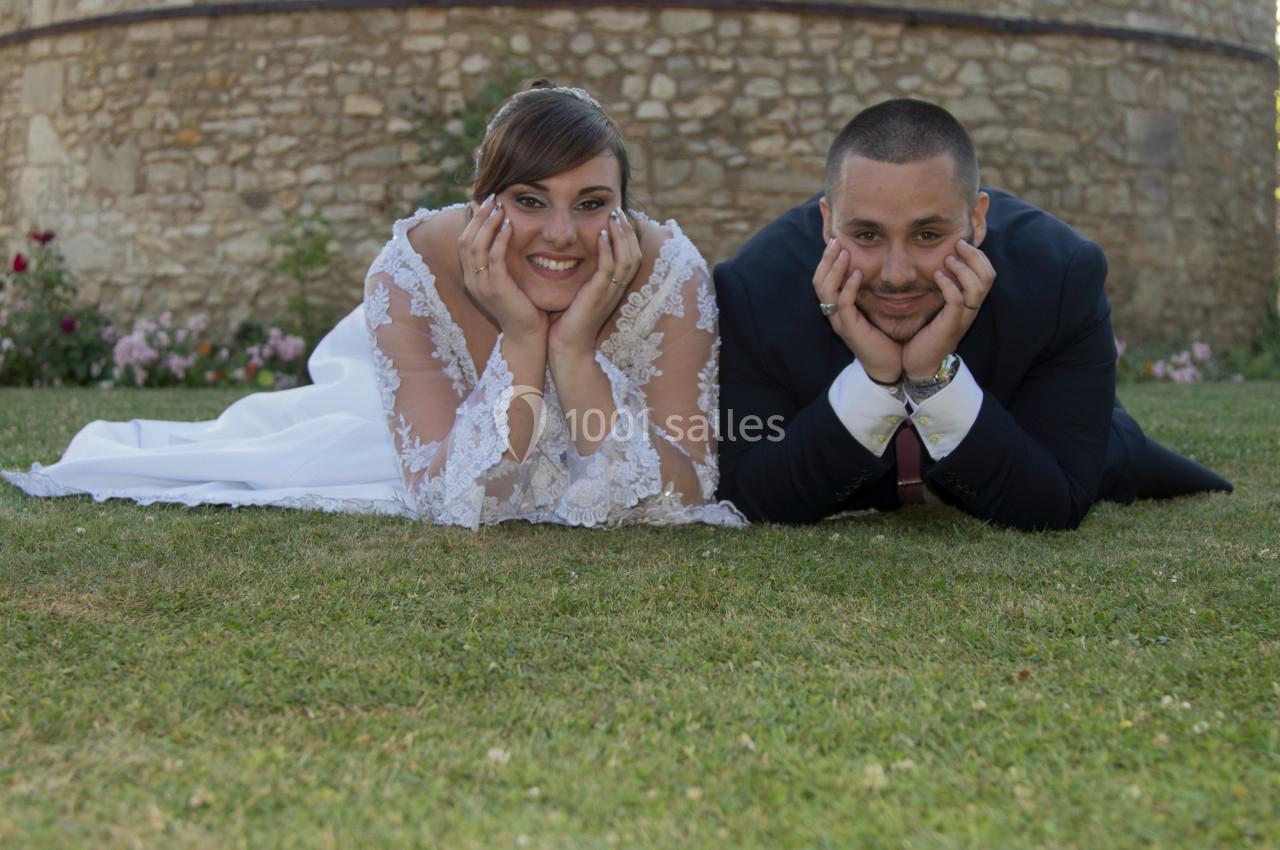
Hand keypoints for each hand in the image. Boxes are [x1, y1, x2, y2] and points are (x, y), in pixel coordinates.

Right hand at [457, 194, 547, 343]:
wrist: (528, 336)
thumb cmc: (523, 306)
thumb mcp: (508, 280)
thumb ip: (503, 259)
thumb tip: (507, 233)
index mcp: (471, 277)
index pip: (464, 241)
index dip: (473, 219)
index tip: (485, 201)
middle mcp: (471, 280)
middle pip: (465, 239)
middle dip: (479, 216)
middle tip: (492, 197)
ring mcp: (481, 285)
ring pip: (476, 246)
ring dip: (488, 223)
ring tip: (500, 207)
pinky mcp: (496, 288)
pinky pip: (493, 258)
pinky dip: (500, 239)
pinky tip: (509, 226)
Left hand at [548, 207, 641, 359]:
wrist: (567, 347)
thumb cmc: (569, 321)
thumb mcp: (581, 292)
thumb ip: (585, 274)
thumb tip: (575, 253)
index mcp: (615, 287)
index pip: (631, 256)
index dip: (628, 235)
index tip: (618, 217)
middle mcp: (617, 289)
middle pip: (634, 254)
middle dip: (628, 230)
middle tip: (619, 210)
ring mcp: (610, 293)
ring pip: (626, 259)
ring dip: (621, 235)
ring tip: (613, 217)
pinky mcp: (598, 296)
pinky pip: (609, 269)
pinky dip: (608, 251)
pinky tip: (602, 236)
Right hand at [813, 237, 902, 382]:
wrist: (891, 365)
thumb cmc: (885, 336)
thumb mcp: (875, 307)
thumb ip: (870, 289)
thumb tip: (874, 265)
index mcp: (837, 308)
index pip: (823, 279)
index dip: (826, 259)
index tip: (836, 239)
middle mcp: (833, 314)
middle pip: (818, 281)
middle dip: (826, 259)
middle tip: (836, 239)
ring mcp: (839, 322)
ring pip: (826, 291)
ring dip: (834, 269)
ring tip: (844, 252)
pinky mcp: (849, 329)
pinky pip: (843, 305)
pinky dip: (848, 287)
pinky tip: (858, 274)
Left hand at [901, 239, 994, 378]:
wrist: (918, 364)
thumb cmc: (924, 334)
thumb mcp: (936, 306)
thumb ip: (941, 287)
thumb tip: (936, 263)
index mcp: (970, 303)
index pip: (987, 273)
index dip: (978, 256)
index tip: (961, 242)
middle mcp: (971, 310)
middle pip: (988, 277)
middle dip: (975, 256)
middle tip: (958, 244)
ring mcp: (962, 318)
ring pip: (977, 288)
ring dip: (963, 269)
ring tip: (947, 260)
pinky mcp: (950, 327)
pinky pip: (957, 302)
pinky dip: (949, 285)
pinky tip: (936, 276)